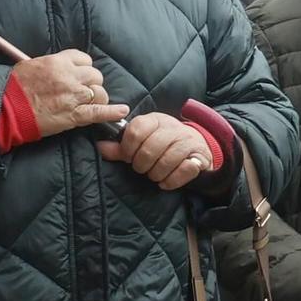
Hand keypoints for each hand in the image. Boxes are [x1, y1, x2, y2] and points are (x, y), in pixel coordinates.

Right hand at [11, 50, 128, 138]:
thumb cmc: (13, 87)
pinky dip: (112, 112)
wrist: (4, 109)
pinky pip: (99, 112)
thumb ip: (53, 65)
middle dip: (91, 83)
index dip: (84, 68)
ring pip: (99, 92)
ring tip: (86, 103)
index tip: (79, 75)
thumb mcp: (32, 65)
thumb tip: (64, 66)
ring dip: (96, 97)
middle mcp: (69, 76)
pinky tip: (122, 111)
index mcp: (58, 61)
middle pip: (95, 76)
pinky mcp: (74, 115)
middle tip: (80, 92)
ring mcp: (73, 96)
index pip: (84, 60)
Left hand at [96, 112, 214, 190]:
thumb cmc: (163, 143)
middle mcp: (173, 128)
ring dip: (156, 174)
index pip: (135, 131)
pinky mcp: (199, 157)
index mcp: (156, 120)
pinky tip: (166, 180)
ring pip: (165, 162)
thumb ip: (121, 146)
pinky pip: (183, 170)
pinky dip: (171, 180)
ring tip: (155, 174)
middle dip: (141, 165)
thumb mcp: (142, 140)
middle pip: (149, 150)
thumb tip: (100, 146)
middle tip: (143, 167)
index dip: (128, 149)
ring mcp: (188, 141)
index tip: (129, 156)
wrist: (196, 146)